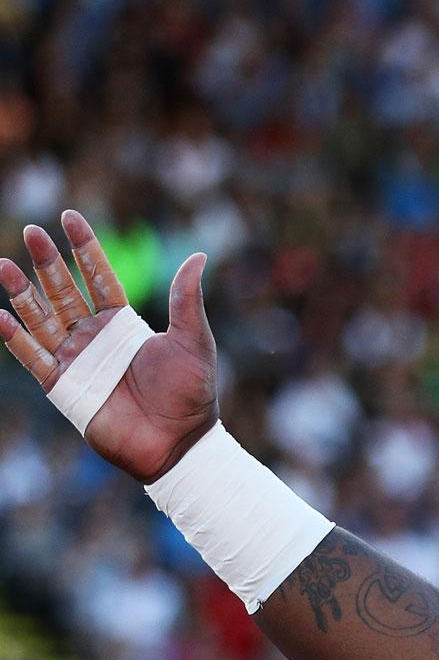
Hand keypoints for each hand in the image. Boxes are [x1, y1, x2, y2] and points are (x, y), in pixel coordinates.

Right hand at [0, 210, 216, 482]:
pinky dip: (16, 338)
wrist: (179, 443)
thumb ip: (185, 300)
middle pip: (63, 291)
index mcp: (124, 323)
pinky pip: (33, 358)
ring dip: (22, 293)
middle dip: (47, 262)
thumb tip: (198, 255)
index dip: (84, 248)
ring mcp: (76, 360)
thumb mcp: (193, 341)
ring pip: (41, 318)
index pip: (98, 277)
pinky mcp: (64, 387)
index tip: (69, 217)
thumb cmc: (192, 394)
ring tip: (3, 264)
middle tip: (32, 231)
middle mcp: (95, 337)